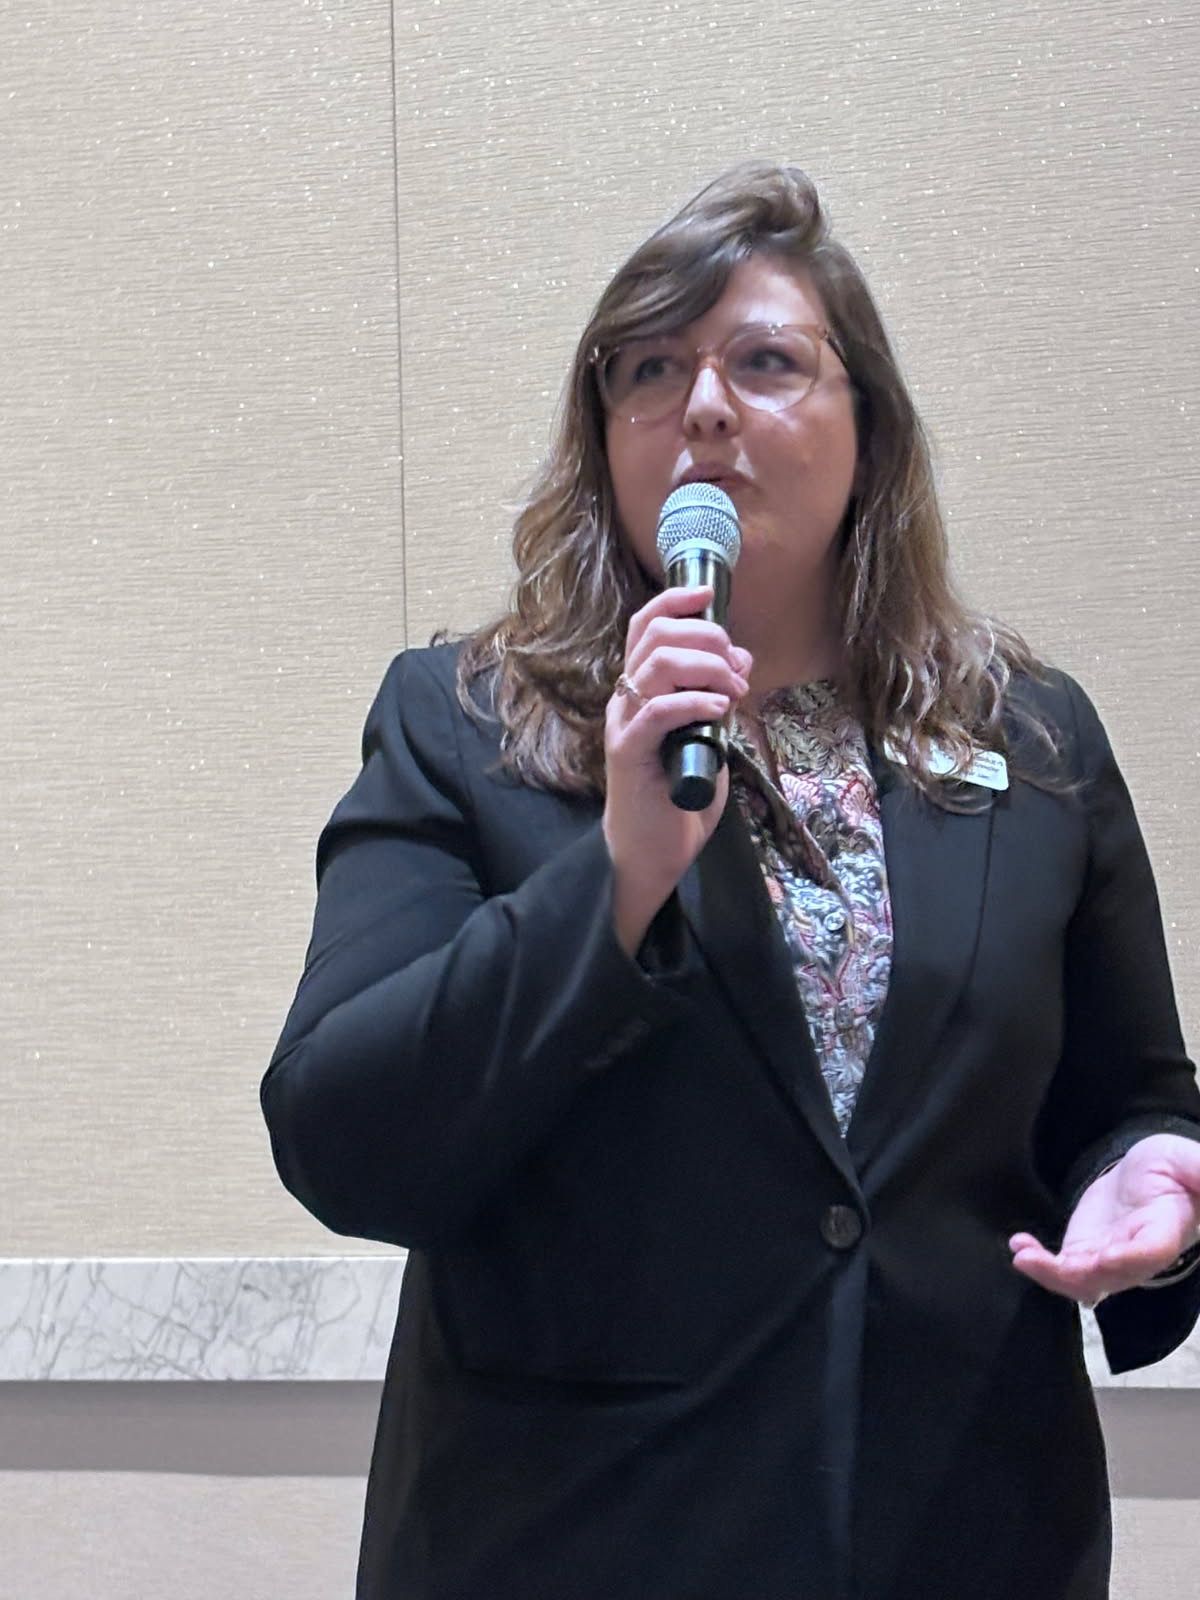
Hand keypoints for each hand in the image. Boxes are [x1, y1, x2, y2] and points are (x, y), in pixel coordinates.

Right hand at [604, 584, 752, 954]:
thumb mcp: (710, 735)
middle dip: (706, 637)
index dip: (674, 601)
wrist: (653, 851)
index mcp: (641, 689)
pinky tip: (720, 709)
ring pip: (657, 665)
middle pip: (655, 635)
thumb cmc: (679, 795)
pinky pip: (659, 710)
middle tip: (736, 667)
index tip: (707, 596)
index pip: (645, 625)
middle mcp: (626, 698)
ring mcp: (625, 723)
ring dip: (707, 667)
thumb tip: (741, 659)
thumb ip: (720, 696)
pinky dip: (695, 700)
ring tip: (734, 691)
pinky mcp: (628, 752)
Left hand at [1009, 1134, 1199, 1306]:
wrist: (1147, 1177)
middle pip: (1112, 1275)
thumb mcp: (1188, 1162)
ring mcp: (1109, 1259)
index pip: (1152, 1251)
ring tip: (1024, 1256)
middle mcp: (1137, 1255)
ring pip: (1083, 1281)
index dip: (1129, 1259)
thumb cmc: (1173, 1168)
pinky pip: (1062, 1271)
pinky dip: (1039, 1264)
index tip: (1104, 1257)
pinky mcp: (1084, 1255)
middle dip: (1082, 1274)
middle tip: (1052, 1263)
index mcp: (1167, 1230)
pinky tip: (1019, 1247)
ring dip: (1052, 1274)